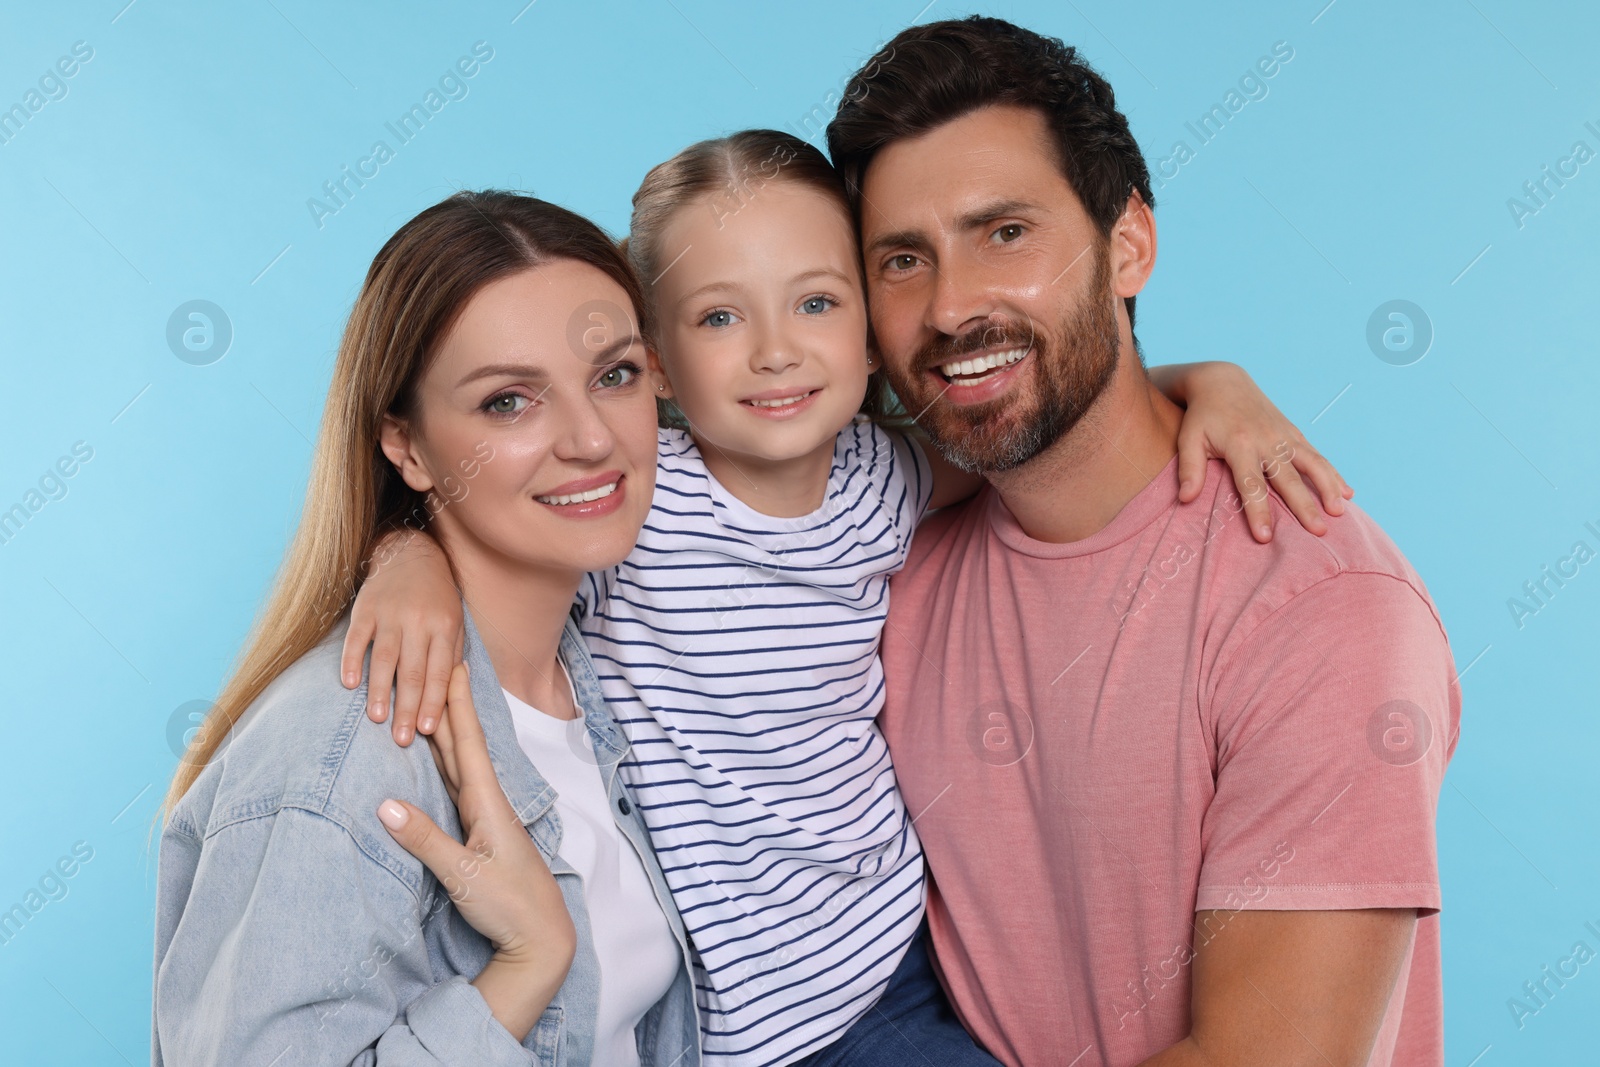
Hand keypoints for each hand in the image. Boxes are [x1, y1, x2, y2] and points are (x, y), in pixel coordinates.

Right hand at [341, 529, 464, 745]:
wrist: (411, 553)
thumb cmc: (437, 596)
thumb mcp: (455, 619)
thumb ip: (452, 653)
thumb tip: (449, 693)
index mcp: (445, 627)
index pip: (440, 672)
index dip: (434, 702)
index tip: (428, 729)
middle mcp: (418, 621)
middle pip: (413, 671)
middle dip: (408, 708)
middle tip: (402, 738)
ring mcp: (390, 614)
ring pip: (385, 658)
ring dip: (380, 691)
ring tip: (377, 718)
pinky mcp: (365, 608)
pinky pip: (357, 638)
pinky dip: (351, 661)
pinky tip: (350, 684)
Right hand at [377, 664, 574, 1039]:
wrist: (540, 941)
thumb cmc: (509, 907)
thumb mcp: (464, 876)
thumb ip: (426, 841)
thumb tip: (385, 805)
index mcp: (489, 806)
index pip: (470, 745)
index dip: (460, 706)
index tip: (455, 666)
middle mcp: (489, 805)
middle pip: (464, 746)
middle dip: (451, 706)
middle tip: (441, 665)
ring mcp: (485, 820)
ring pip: (460, 765)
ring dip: (446, 732)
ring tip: (430, 699)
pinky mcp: (479, 837)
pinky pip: (457, 788)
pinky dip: (445, 765)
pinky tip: (437, 757)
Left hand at [1169, 362, 1352, 542]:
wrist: (1222, 381)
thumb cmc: (1202, 417)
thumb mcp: (1188, 439)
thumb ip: (1189, 469)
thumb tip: (1185, 499)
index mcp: (1240, 445)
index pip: (1251, 485)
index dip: (1258, 511)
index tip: (1265, 538)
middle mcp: (1267, 440)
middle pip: (1289, 478)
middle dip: (1304, 505)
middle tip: (1319, 531)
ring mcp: (1284, 435)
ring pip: (1312, 463)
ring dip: (1328, 487)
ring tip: (1340, 512)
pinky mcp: (1293, 432)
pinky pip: (1316, 455)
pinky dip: (1333, 474)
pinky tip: (1346, 493)